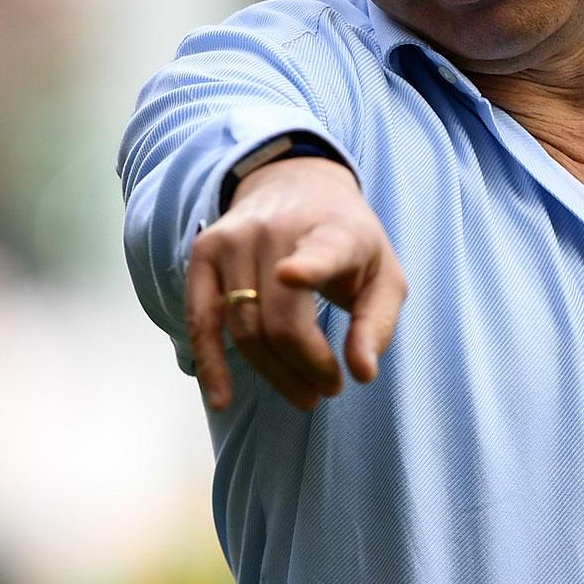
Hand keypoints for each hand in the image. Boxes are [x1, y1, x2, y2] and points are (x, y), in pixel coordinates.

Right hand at [185, 156, 407, 412]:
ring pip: (244, 331)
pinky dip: (210, 364)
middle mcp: (275, 230)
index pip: (320, 252)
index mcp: (333, 232)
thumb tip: (362, 374)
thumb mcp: (383, 274)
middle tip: (330, 389)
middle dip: (307, 368)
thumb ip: (376, 323)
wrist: (295, 184)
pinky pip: (201, 321)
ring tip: (304, 394)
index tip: (292, 276)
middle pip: (280, 322)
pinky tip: (221, 400)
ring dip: (274, 374)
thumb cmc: (347, 242)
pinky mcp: (203, 254)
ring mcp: (232, 241)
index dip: (307, 266)